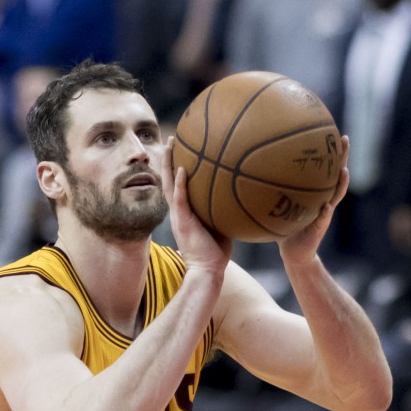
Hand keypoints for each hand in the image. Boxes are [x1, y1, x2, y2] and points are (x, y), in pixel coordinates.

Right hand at [162, 136, 232, 273]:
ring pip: (170, 184)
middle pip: (169, 179)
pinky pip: (180, 198)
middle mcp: (178, 211)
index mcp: (184, 212)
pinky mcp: (183, 221)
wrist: (208, 270)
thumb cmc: (216, 253)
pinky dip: (180, 183)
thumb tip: (241, 197)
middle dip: (170, 159)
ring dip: (169, 164)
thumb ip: (223, 211)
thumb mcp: (220, 226)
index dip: (177, 167)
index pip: (178, 186)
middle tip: (172, 139)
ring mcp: (178, 216)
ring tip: (172, 144)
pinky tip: (183, 168)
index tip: (181, 150)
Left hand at [279, 135, 349, 265]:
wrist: (293, 253)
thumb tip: (245, 172)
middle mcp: (322, 199)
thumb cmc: (283, 227)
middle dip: (342, 157)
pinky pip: (323, 218)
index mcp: (313, 192)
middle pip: (335, 174)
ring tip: (344, 170)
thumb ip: (267, 190)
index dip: (327, 149)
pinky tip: (327, 205)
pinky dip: (325, 211)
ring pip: (336, 194)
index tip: (328, 129)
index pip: (322, 167)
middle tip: (344, 139)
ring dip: (341, 183)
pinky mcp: (319, 228)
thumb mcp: (275, 205)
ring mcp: (324, 213)